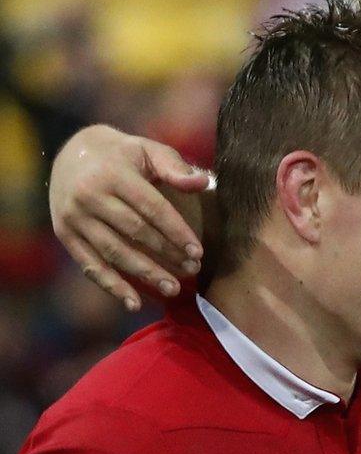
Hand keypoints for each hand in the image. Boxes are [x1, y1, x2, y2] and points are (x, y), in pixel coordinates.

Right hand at [50, 125, 208, 310]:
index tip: (198, 251)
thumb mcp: (147, 150)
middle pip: (134, 232)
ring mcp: (73, 217)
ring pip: (114, 252)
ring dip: (144, 273)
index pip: (151, 208)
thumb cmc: (122, 155)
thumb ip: (175, 167)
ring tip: (173, 288)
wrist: (71, 154)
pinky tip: (134, 303)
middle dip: (166, 254)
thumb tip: (202, 184)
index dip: (176, 231)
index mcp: (112, 174)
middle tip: (193, 270)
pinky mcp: (65, 234)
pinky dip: (112, 286)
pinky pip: (90, 265)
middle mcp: (88, 196)